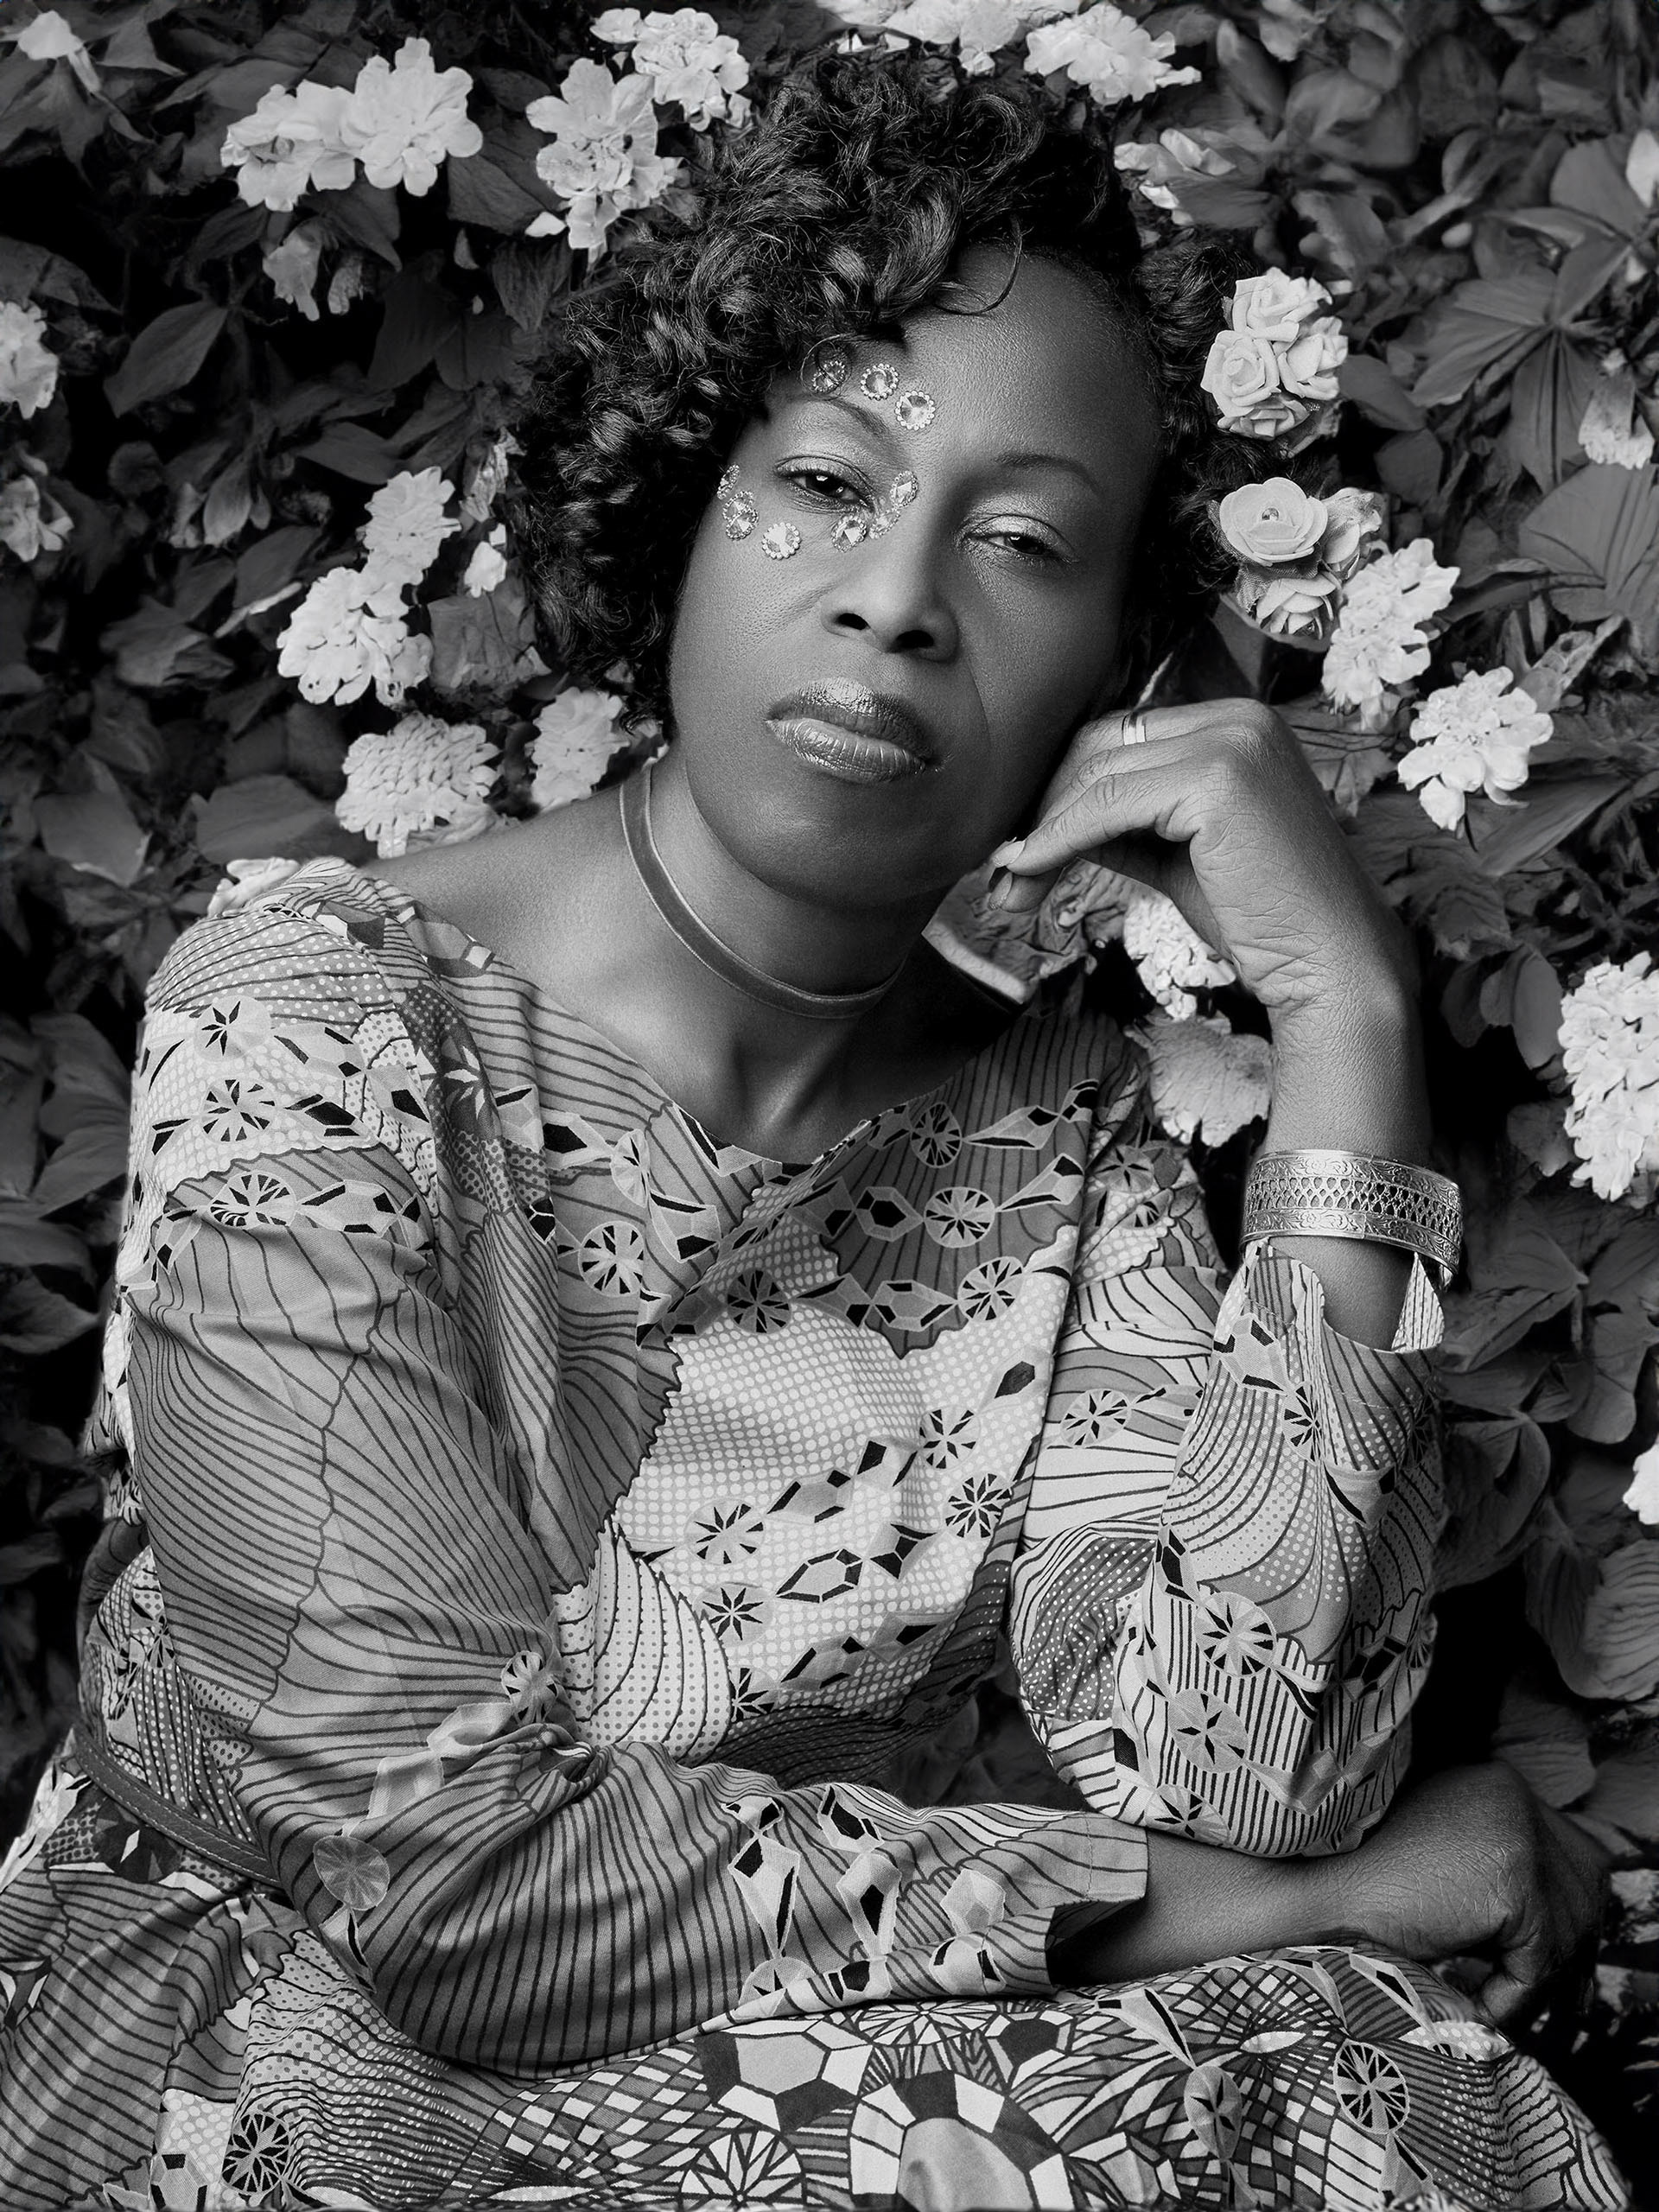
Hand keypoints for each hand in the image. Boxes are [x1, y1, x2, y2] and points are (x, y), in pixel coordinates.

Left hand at [991, 701, 1415, 1026]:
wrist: (1332, 964)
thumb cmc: (1262, 920)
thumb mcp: (1179, 857)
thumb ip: (1124, 827)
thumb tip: (1045, 825)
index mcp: (1238, 723)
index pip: (1121, 737)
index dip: (1063, 790)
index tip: (1020, 845)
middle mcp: (1238, 716)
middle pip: (1100, 745)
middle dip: (1043, 808)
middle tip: (1004, 871)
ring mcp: (1232, 741)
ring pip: (1096, 775)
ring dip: (1041, 832)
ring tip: (1010, 888)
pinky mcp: (1217, 779)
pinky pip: (1105, 806)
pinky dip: (1056, 840)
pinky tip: (1027, 872)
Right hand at [1331, 1762, 1609, 2026]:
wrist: (1300, 1884)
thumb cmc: (1347, 1878)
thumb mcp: (1428, 1853)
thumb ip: (1476, 1859)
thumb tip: (1528, 1919)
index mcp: (1491, 1778)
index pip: (1562, 1853)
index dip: (1547, 1913)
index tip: (1519, 1958)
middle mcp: (1511, 1791)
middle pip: (1579, 1884)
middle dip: (1551, 1943)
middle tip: (1514, 1987)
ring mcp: (1516, 1830)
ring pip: (1564, 1927)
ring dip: (1529, 1974)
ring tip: (1485, 1999)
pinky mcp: (1510, 1878)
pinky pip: (1538, 1961)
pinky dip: (1510, 1996)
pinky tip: (1470, 2004)